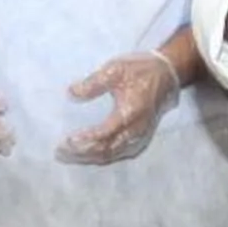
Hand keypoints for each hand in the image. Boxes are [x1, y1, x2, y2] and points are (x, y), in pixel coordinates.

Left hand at [58, 50, 181, 164]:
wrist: (168, 75)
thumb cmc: (141, 70)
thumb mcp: (115, 69)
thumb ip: (93, 83)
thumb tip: (71, 93)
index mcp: (130, 113)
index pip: (104, 134)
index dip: (85, 140)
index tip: (66, 141)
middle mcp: (136, 130)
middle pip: (106, 150)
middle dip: (82, 153)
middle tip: (60, 152)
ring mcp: (140, 137)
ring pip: (112, 155)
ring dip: (89, 158)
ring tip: (68, 156)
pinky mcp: (141, 138)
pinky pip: (119, 154)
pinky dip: (102, 157)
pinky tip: (87, 155)